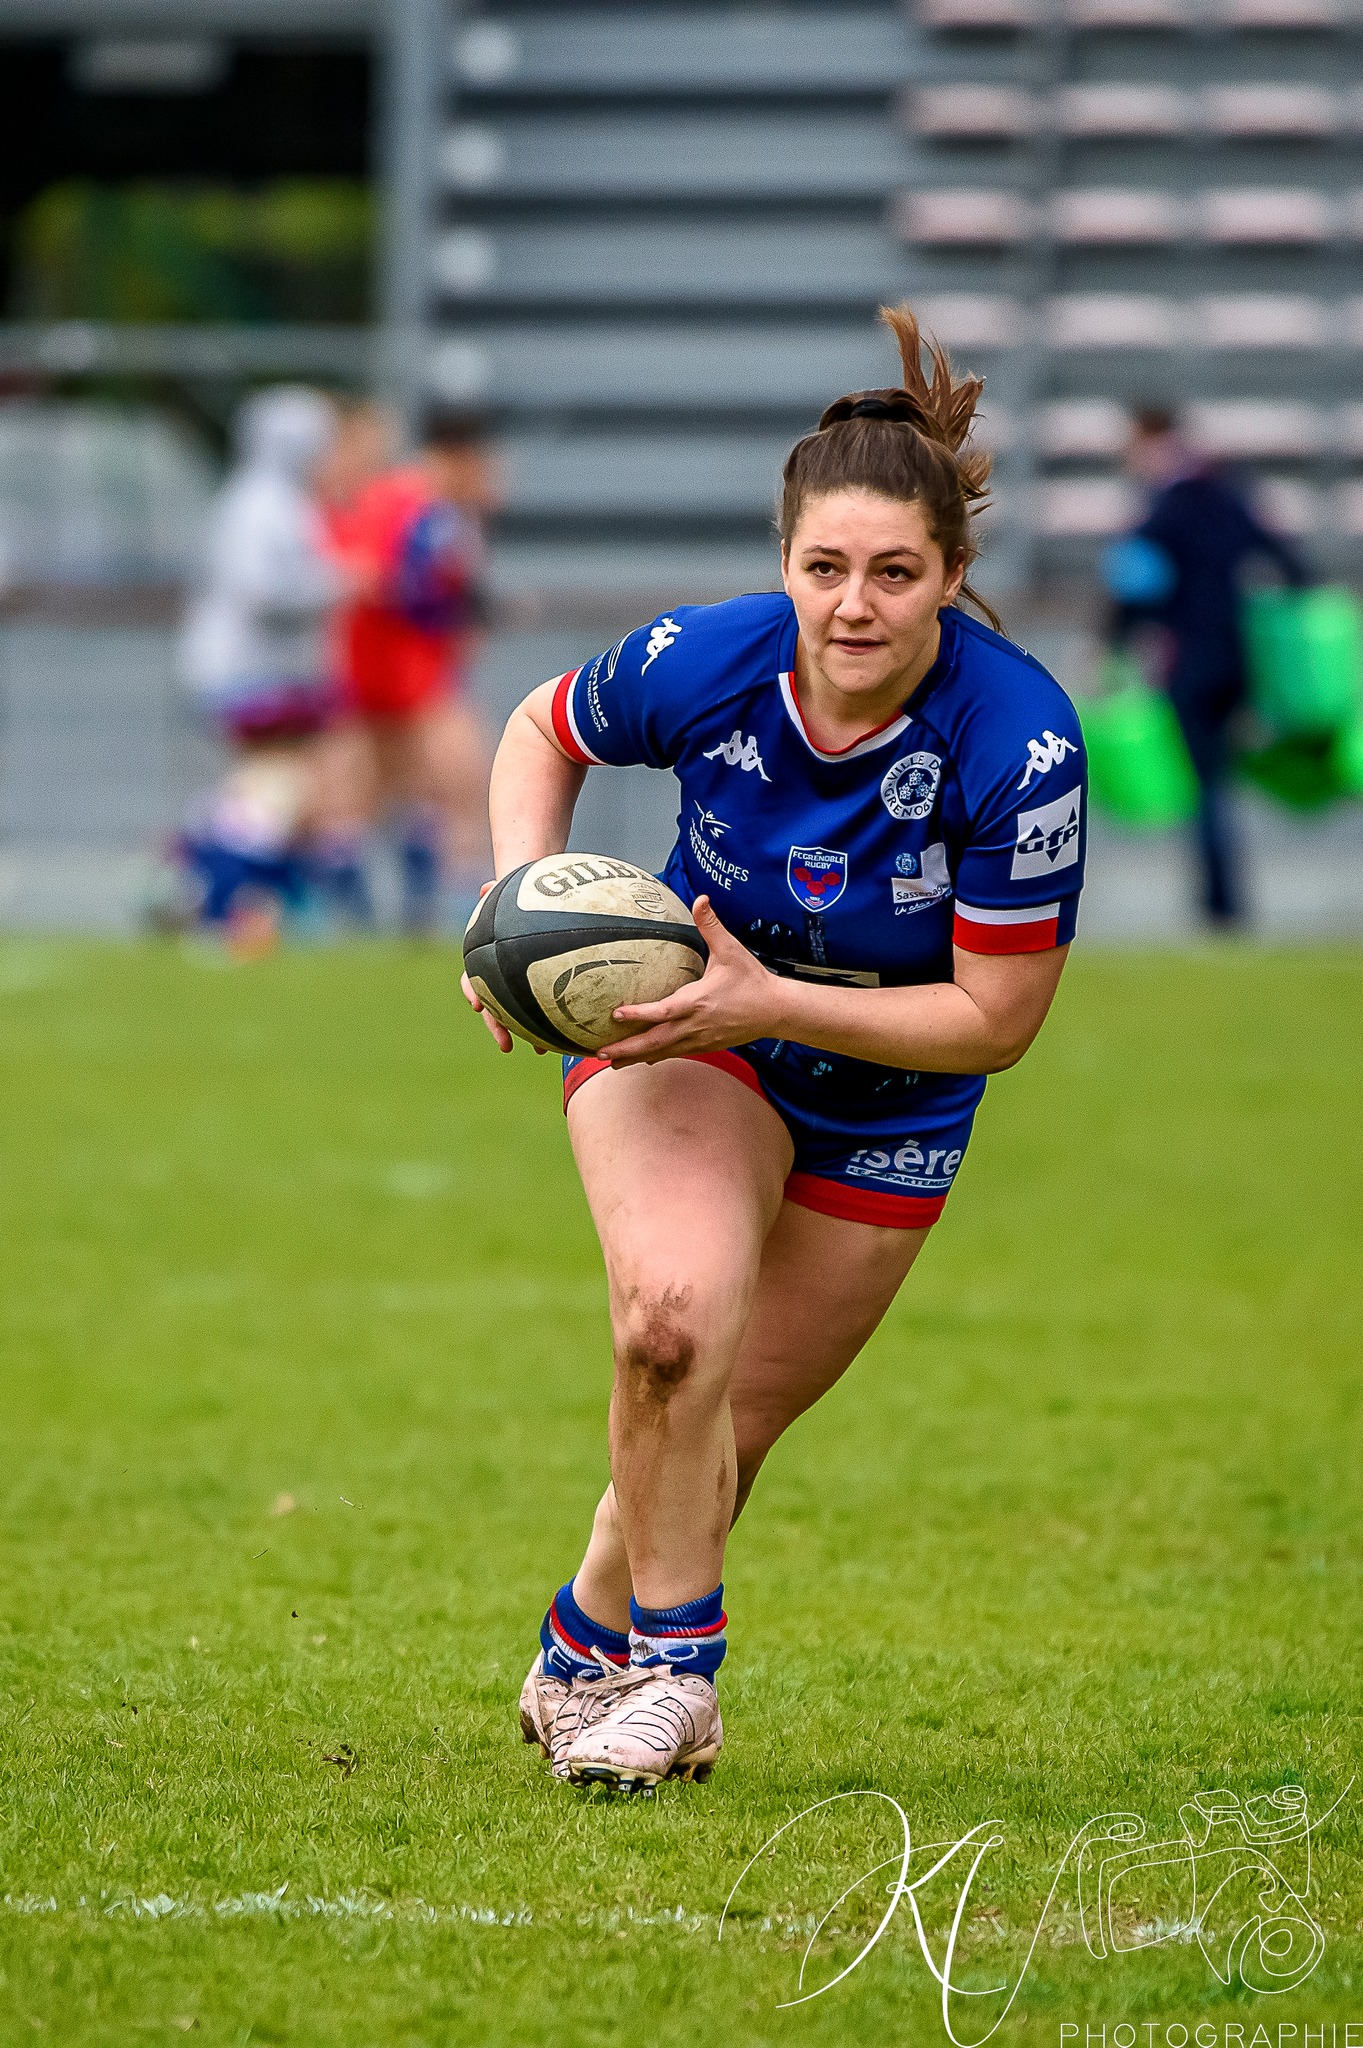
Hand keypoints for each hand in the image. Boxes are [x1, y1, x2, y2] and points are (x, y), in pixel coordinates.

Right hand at [461, 879, 546, 1053]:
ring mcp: (517, 986)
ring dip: (528, 1034)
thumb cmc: (518, 902)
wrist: (530, 907)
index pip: (472, 980)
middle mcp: (498, 978)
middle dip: (500, 1028)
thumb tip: (485, 886)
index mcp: (486, 961)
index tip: (477, 1006)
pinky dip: (558, 1019)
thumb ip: (497, 894)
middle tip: (507, 1046)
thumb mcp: (508, 896)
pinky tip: (575, 1031)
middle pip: (494, 1009)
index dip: (474, 994)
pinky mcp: (540, 987)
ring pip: (519, 1015)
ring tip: (542, 1051)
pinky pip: (547, 1006)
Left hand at [599, 896, 777, 1065]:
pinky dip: (657, 1057)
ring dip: (636, 1057)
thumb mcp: (731, 950)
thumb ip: (711, 926)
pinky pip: (676, 1053)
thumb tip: (700, 898)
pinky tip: (641, 1060)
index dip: (639, 1014)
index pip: (663, 1011)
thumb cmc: (752, 980)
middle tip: (599, 1052)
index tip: (616, 1014)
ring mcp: (700, 1039)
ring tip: (611, 1062)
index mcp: (698, 1001)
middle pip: (655, 1041)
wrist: (776, 1010)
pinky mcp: (706, 1046)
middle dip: (627, 1048)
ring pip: (663, 1052)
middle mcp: (696, 1025)